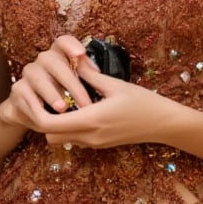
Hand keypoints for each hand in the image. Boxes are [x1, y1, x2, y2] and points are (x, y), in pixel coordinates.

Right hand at [0, 34, 94, 131]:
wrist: (35, 114)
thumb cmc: (63, 98)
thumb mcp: (78, 90)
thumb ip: (87, 80)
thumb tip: (99, 75)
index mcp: (59, 57)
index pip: (63, 42)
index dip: (71, 45)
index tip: (80, 54)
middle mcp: (42, 61)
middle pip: (51, 60)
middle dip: (69, 82)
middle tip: (84, 103)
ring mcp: (29, 73)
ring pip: (37, 77)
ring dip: (51, 94)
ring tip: (63, 108)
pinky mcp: (17, 88)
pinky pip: (25, 95)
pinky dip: (36, 107)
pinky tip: (45, 117)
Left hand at [41, 67, 171, 149]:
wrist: (165, 124)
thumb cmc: (143, 102)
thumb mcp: (114, 84)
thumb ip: (89, 74)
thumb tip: (70, 58)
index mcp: (91, 120)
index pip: (49, 125)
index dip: (37, 111)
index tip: (36, 95)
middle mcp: (90, 136)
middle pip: (50, 136)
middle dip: (43, 119)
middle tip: (45, 98)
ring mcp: (95, 144)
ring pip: (61, 139)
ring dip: (56, 124)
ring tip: (60, 101)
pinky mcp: (100, 145)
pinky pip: (74, 139)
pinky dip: (68, 128)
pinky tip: (74, 109)